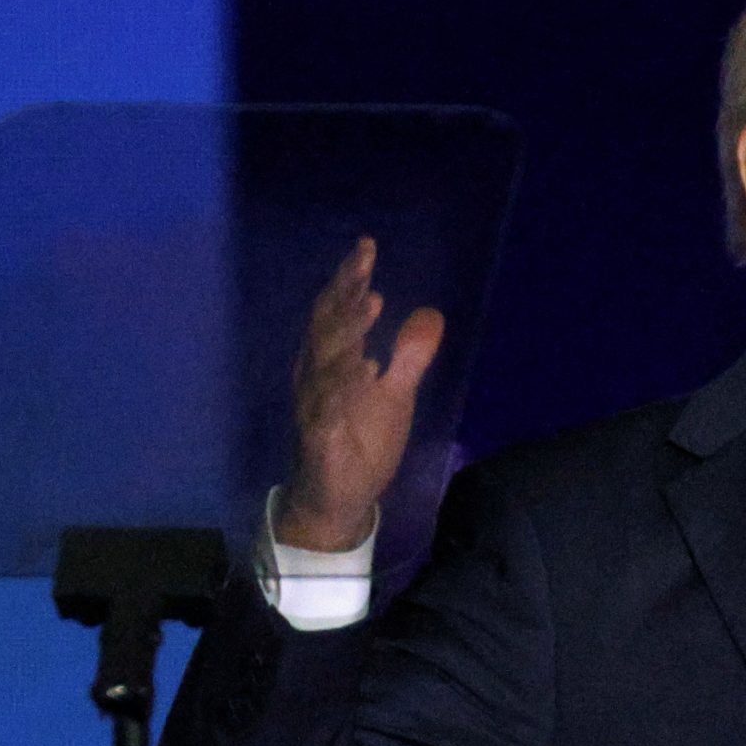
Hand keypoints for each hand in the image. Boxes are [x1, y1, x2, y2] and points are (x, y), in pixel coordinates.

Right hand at [275, 237, 443, 551]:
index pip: (337, 312)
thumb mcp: (395, 394)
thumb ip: (409, 355)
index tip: (366, 247)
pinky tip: (364, 368)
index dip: (349, 280)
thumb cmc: (360, 441)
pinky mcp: (320, 438)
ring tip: (372, 304)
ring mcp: (315, 406)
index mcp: (331, 361)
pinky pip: (327, 410)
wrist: (337, 497)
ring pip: (325, 362)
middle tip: (364, 261)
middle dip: (344, 292)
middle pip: (326, 326)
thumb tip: (431, 313)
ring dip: (348, 332)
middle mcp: (316, 376)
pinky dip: (343, 388)